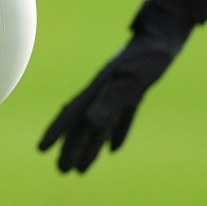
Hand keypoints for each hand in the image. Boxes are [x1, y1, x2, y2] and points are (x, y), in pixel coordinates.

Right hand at [37, 0, 194, 172]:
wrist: (165, 34)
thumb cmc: (148, 57)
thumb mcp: (131, 81)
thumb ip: (111, 101)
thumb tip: (91, 123)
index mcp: (98, 89)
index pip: (73, 115)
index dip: (57, 132)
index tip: (41, 150)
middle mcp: (103, 91)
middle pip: (83, 124)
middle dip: (72, 147)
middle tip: (62, 171)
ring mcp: (118, 90)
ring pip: (99, 124)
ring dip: (90, 145)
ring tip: (82, 169)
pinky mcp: (134, 90)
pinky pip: (121, 117)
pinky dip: (116, 133)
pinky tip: (113, 149)